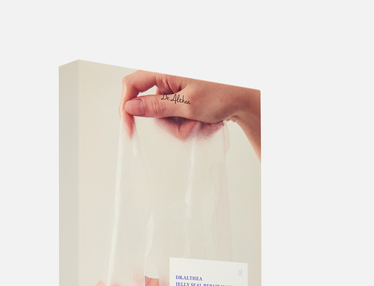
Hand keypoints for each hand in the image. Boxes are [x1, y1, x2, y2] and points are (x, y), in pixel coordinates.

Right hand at [120, 71, 260, 158]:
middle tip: (188, 126)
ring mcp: (176, 87)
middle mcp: (168, 77)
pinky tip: (202, 121)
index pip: (133, 84)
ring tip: (200, 123)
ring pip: (164, 115)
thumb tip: (131, 107)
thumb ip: (156, 107)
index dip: (126, 106)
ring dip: (181, 126)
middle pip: (151, 106)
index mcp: (166, 70)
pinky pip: (175, 115)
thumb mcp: (187, 104)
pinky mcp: (183, 96)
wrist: (246, 98)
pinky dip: (187, 123)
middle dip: (168, 123)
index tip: (129, 128)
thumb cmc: (223, 94)